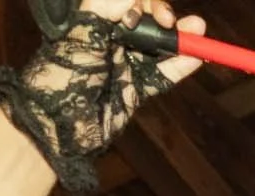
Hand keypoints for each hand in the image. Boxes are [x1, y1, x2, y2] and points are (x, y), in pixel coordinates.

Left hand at [0, 2, 205, 195]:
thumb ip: (104, 9)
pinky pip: (160, 77)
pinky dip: (178, 68)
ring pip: (157, 48)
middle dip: (164, 17)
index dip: (144, 3)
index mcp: (95, 22)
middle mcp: (111, 41)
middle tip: (175, 22)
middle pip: (147, 22)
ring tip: (199, 31)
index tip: (152, 14)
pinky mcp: (134, 91)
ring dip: (179, 40)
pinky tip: (195, 59)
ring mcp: (124, 66)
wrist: (54, 125)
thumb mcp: (81, 35)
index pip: (127, 3)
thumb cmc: (60, 77)